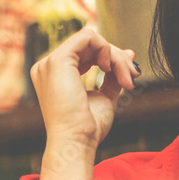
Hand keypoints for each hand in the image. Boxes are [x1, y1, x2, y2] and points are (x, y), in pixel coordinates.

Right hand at [31, 27, 139, 179]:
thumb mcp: (104, 96)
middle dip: (116, 57)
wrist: (76, 141)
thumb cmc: (86, 127)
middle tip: (132, 76)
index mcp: (53, 76)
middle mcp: (46, 67)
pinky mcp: (58, 61)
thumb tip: (129, 54)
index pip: (84, 52)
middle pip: (88, 44)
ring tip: (125, 78)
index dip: (110, 59)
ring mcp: (49, 63)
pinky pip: (88, 37)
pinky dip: (107, 50)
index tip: (128, 77)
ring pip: (91, 39)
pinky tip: (110, 69)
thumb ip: (113, 75)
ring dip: (115, 56)